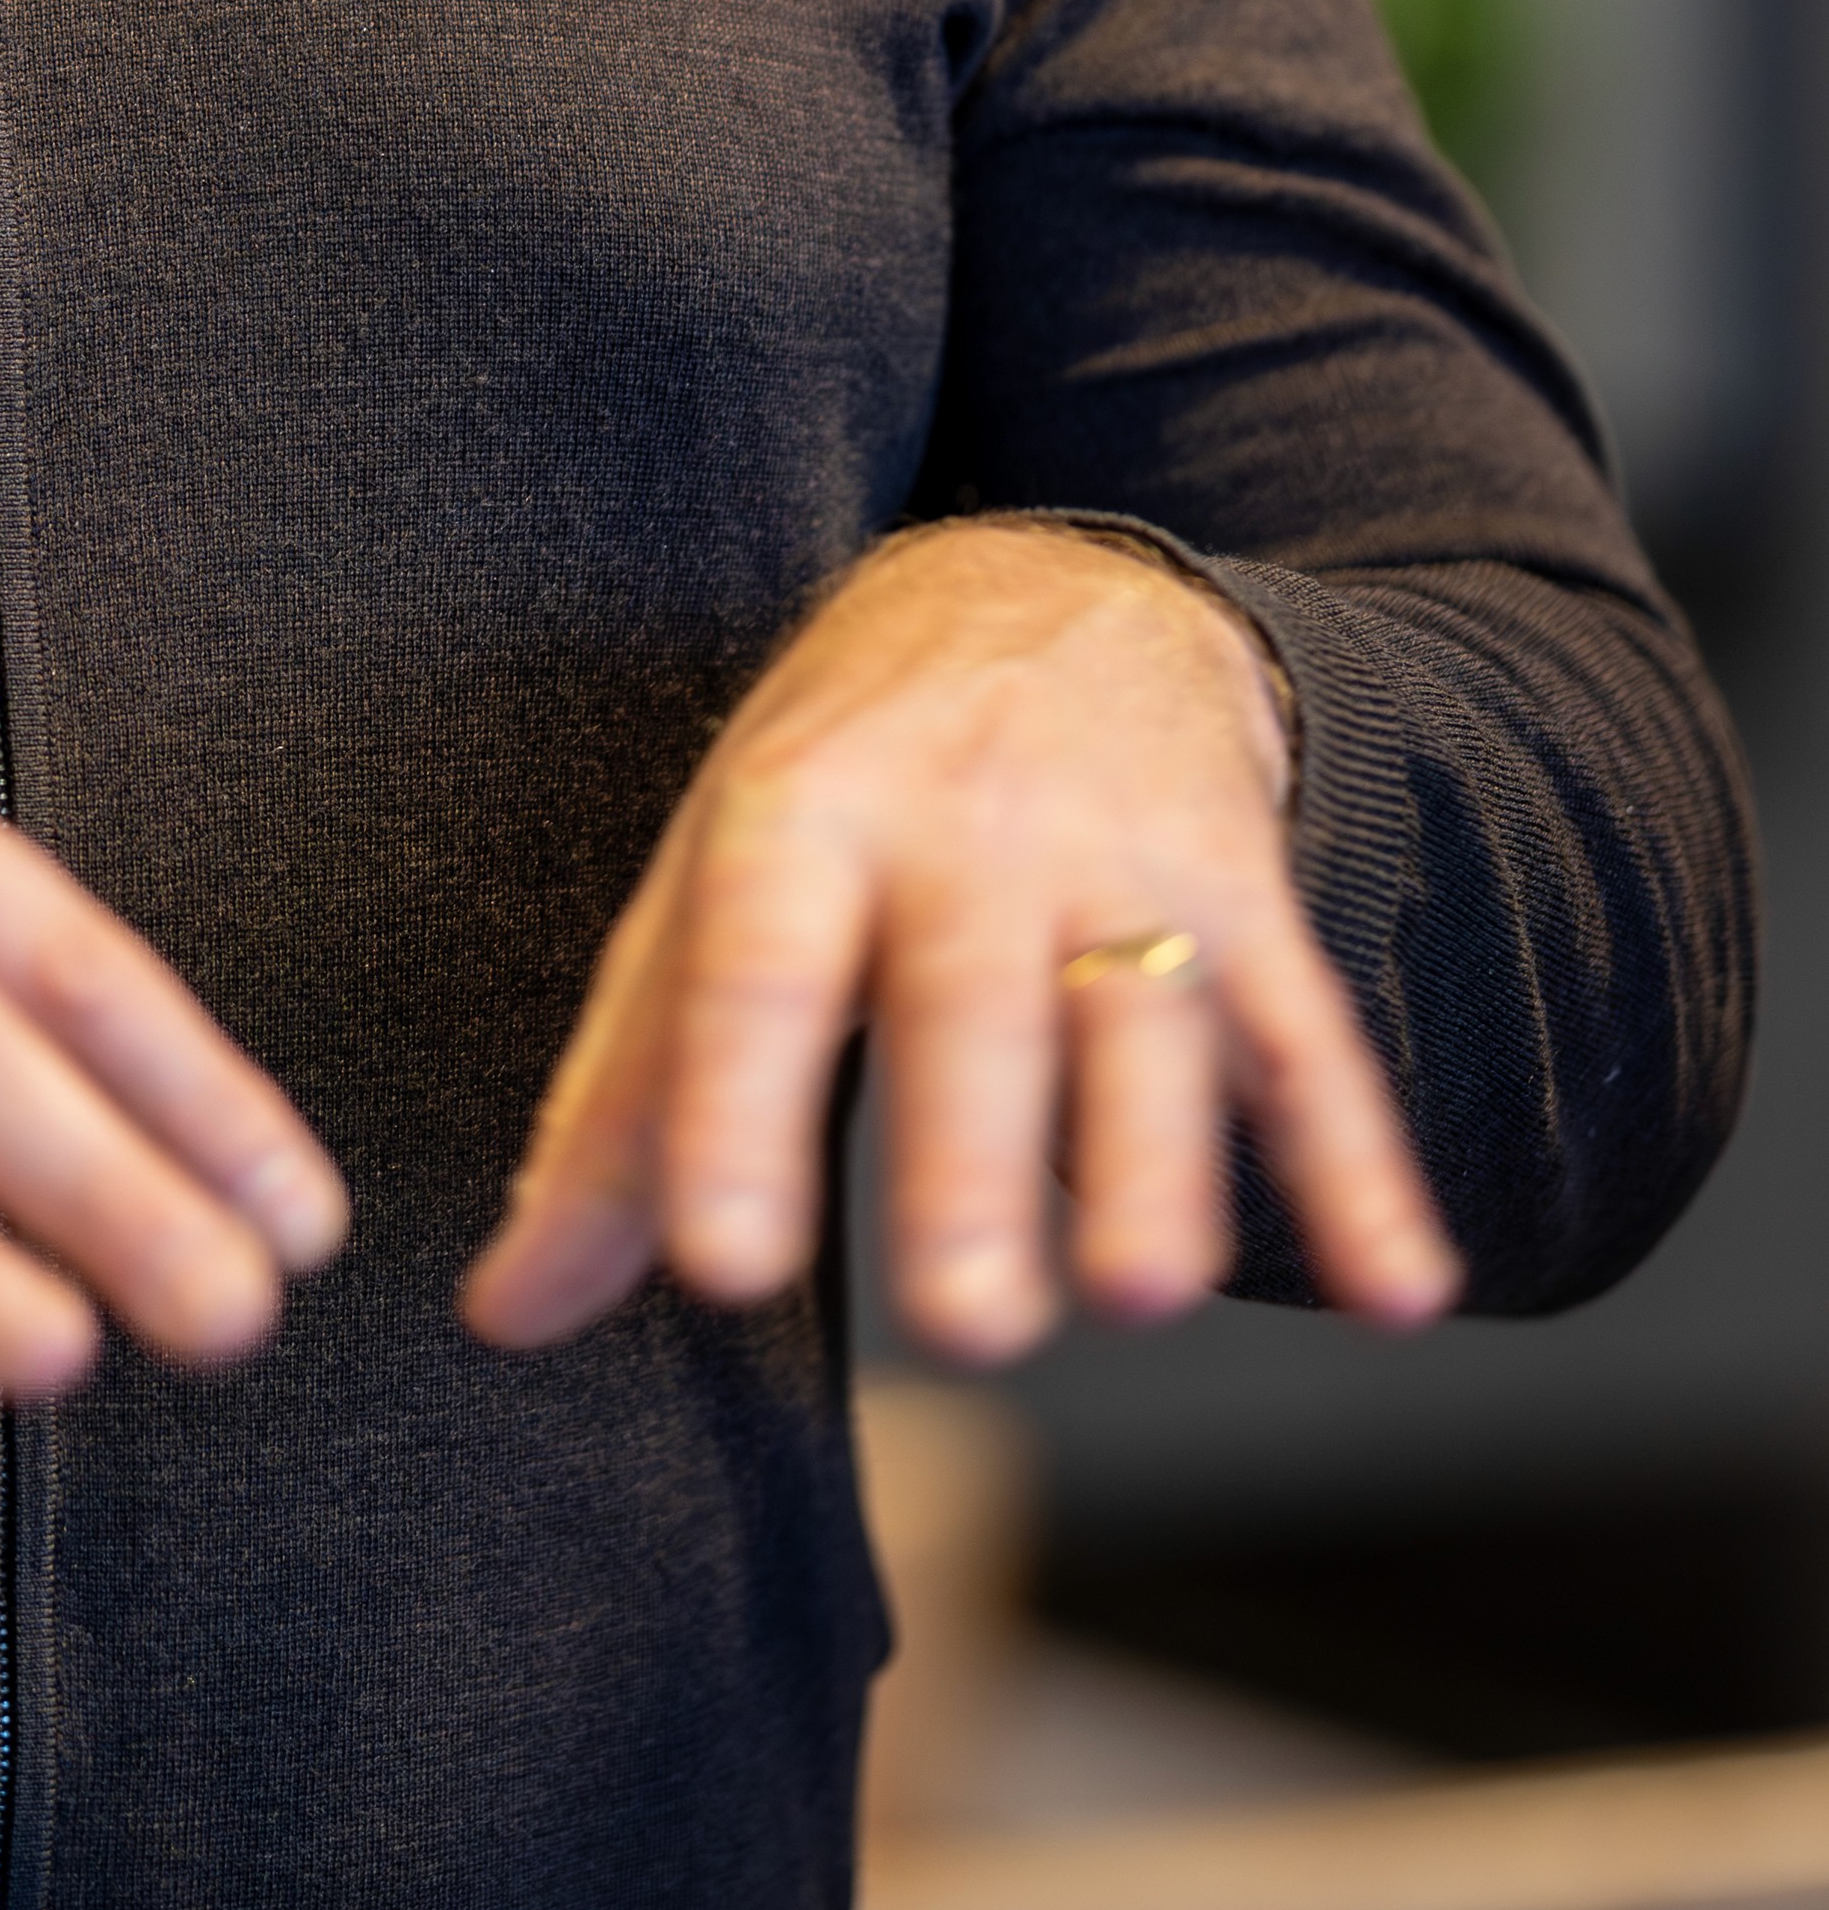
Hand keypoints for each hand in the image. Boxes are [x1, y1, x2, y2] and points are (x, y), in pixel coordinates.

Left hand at [460, 523, 1461, 1362]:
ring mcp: (1123, 858)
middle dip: (972, 1164)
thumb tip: (509, 1311)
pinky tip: (1399, 1288)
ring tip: (1143, 1295)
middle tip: (965, 1322)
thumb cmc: (843, 777)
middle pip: (969, 1007)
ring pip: (1146, 1020)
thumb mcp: (706, 888)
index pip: (756, 971)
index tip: (720, 1262)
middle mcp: (966, 830)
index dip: (733, 1112)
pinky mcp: (1249, 898)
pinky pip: (1310, 1040)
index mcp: (802, 818)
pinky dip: (1361, 1166)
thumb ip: (621, 1111)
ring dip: (1159, 1162)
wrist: (1054, 586)